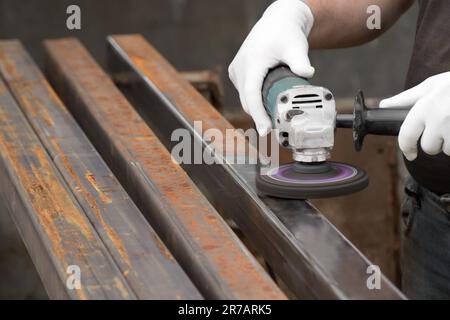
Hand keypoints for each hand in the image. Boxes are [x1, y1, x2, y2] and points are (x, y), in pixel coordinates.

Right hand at [228, 0, 314, 135]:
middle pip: (248, 100)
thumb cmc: (286, 33)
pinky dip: (253, 101)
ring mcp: (236, 70)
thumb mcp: (296, 46)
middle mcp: (240, 68)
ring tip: (273, 117)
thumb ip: (300, 61)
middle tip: (277, 129)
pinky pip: (244, 92)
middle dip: (260, 116)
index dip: (258, 115)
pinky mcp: (236, 72)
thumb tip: (308, 74)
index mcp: (252, 63)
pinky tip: (266, 105)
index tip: (265, 131)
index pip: (252, 95)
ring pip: (245, 98)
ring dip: (256, 108)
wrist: (277, 21)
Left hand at [380, 72, 449, 160]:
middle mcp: (440, 119)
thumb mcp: (432, 85)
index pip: (407, 137)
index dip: (406, 148)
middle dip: (435, 142)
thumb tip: (383, 105)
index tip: (410, 154)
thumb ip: (406, 99)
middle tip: (445, 127)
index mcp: (425, 107)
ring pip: (448, 151)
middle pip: (429, 148)